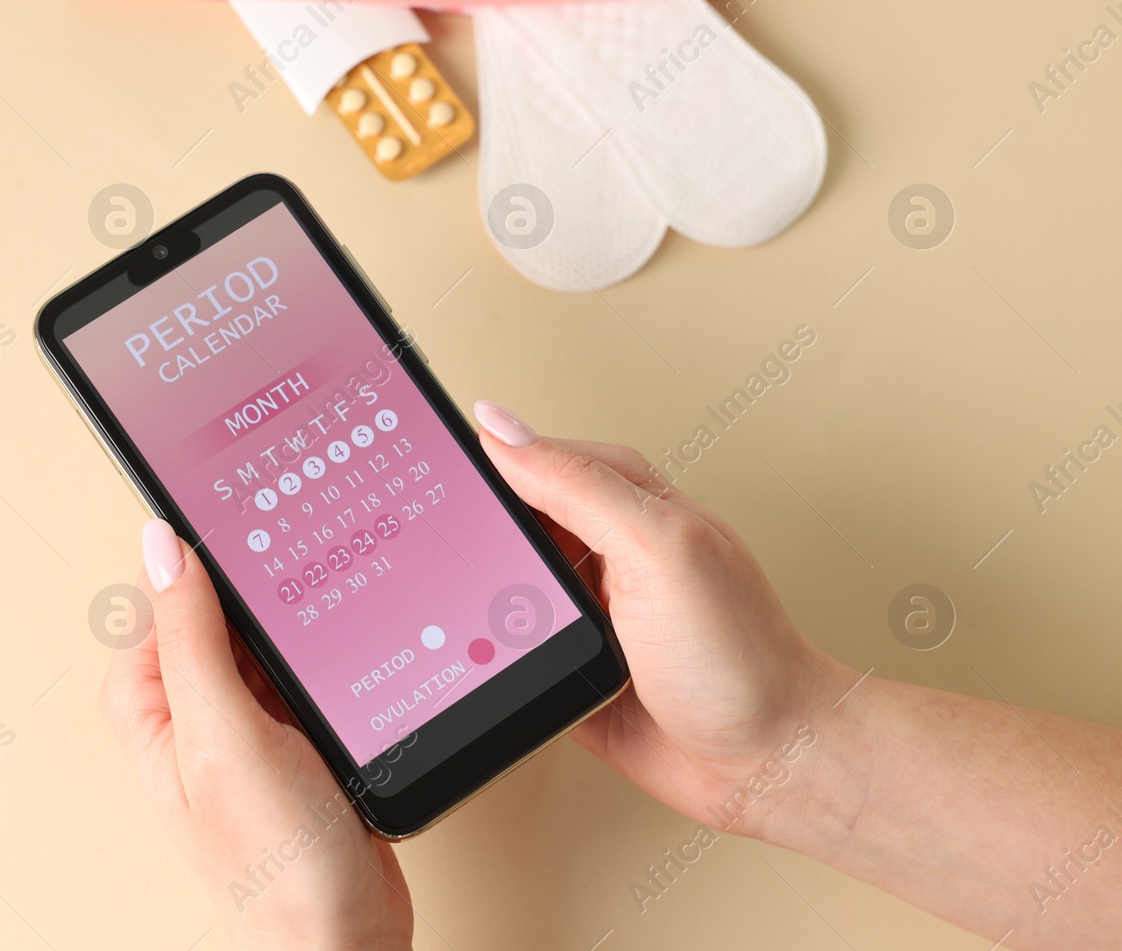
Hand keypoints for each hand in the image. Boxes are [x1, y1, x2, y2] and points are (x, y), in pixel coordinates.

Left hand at [101, 518, 413, 950]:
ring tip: (337, 607)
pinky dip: (330, 653)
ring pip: (270, 637)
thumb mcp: (224, 735)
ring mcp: (246, 727)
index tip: (249, 513)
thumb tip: (160, 543)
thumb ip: (192, 637)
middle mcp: (193, 713)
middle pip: (221, 609)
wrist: (341, 941)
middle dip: (263, 586)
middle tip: (308, 555)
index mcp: (153, 705)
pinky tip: (356, 646)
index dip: (204, 551)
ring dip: (302, 621)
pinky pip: (307, 671)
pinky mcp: (296, 739)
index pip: (164, 591)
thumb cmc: (273, 865)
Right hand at [473, 400, 857, 837]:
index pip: (541, 458)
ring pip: (508, 584)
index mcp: (631, 505)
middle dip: (475, 529)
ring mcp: (592, 612)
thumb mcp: (656, 548)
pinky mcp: (574, 668)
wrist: (767, 764)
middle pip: (516, 521)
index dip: (488, 456)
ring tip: (445, 598)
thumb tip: (503, 430)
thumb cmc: (739, 656)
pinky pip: (513, 648)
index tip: (433, 459)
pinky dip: (488, 650)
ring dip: (479, 592)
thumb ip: (579, 486)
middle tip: (428, 538)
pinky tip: (472, 652)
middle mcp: (609, 553)